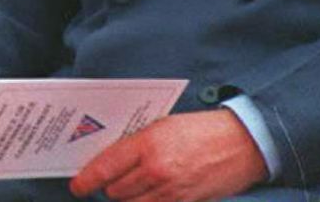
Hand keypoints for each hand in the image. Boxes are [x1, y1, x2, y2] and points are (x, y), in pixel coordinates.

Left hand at [70, 110, 267, 200]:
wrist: (242, 143)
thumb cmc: (201, 130)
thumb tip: (111, 160)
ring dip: (127, 198)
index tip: (77, 186)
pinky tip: (150, 196)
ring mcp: (172, 191)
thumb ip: (135, 144)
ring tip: (130, 187)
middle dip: (109, 187)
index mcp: (148, 144)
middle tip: (109, 181)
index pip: (106, 167)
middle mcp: (157, 170)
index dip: (87, 180)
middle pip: (116, 191)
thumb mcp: (161, 126)